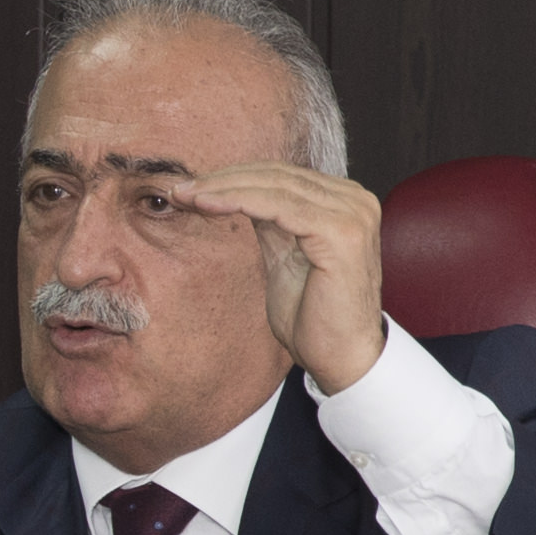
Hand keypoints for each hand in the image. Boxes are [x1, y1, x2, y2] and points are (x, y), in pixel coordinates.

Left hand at [185, 159, 388, 394]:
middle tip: (180, 190)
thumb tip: (237, 194)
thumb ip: (271, 224)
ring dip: (224, 188)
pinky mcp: (341, 232)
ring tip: (186, 196)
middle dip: (223, 180)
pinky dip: (240, 200)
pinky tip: (209, 204)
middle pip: (277, 175)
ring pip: (275, 186)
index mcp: (344, 203)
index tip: (191, 188)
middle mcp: (355, 200)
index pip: (282, 176)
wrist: (342, 359)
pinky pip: (280, 206)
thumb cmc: (314, 317)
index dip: (233, 178)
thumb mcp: (285, 258)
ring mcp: (352, 214)